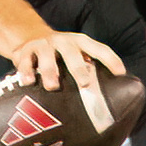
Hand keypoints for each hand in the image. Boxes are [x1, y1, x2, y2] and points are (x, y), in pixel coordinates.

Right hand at [9, 32, 124, 92]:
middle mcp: (63, 41)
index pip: (98, 49)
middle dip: (78, 68)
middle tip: (84, 84)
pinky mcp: (24, 51)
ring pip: (47, 56)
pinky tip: (28, 82)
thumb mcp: (76, 57)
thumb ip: (89, 73)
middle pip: (72, 53)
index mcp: (80, 43)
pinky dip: (26, 71)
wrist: (31, 37)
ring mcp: (43, 45)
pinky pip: (25, 61)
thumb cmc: (61, 57)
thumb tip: (107, 107)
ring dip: (50, 71)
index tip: (121, 73)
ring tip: (52, 87)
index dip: (110, 59)